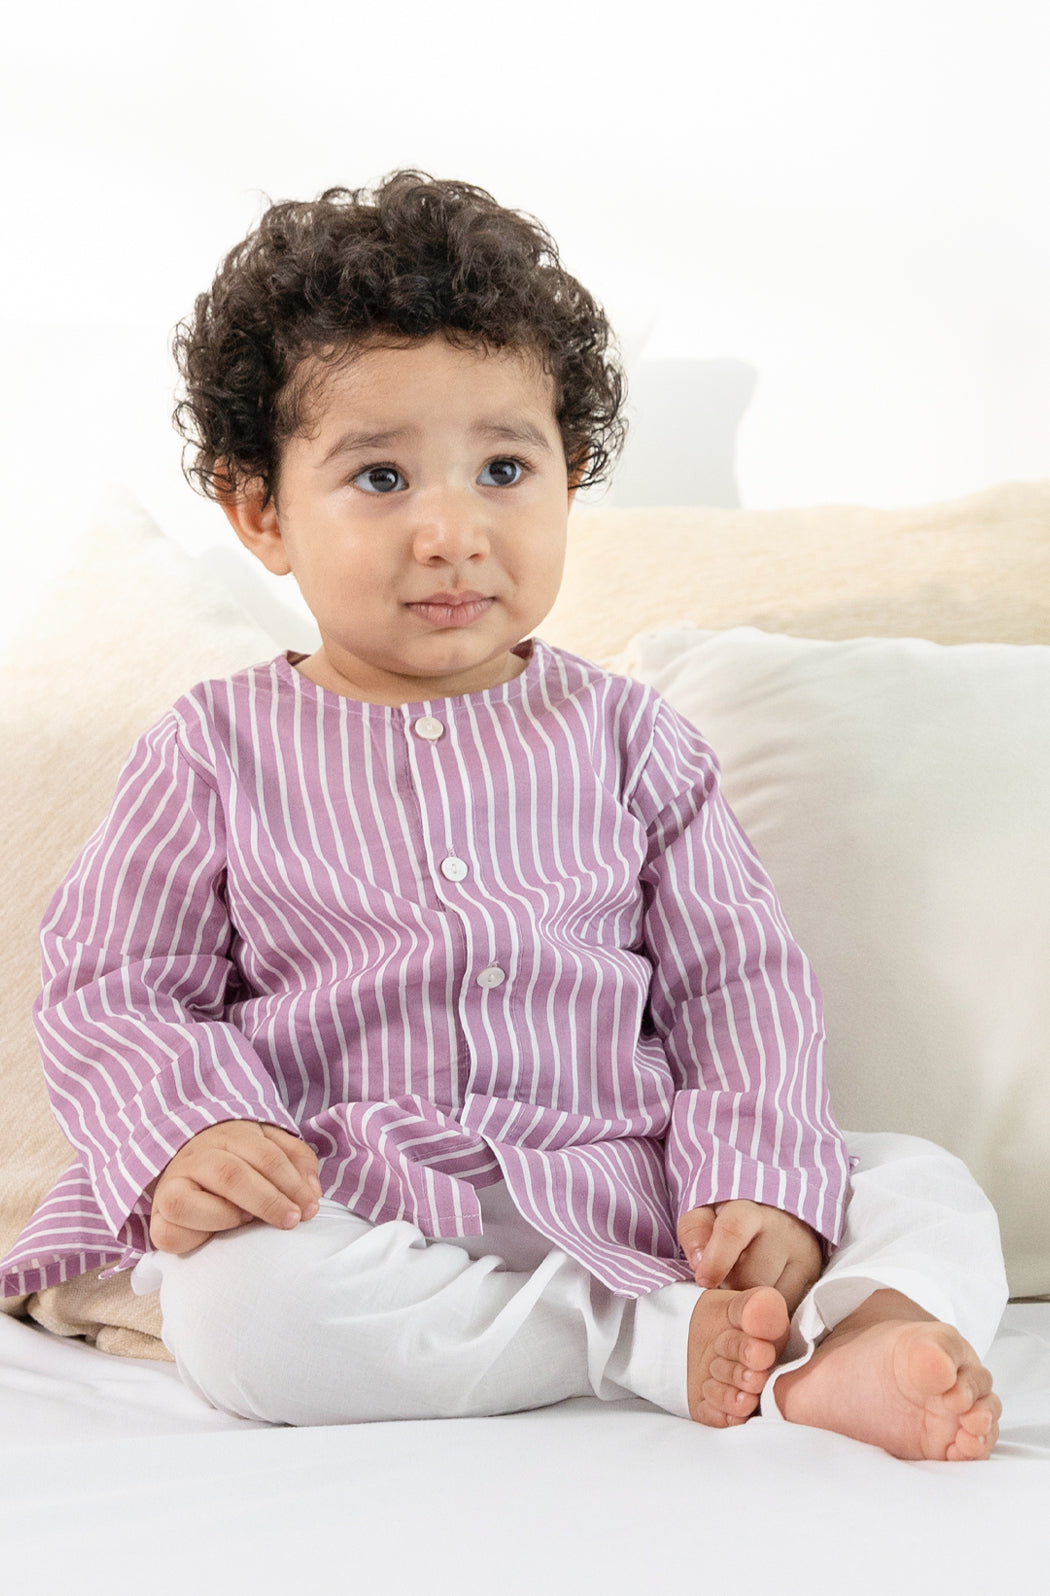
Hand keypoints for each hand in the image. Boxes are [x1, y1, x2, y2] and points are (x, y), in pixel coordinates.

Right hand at [149, 1120, 322, 1254]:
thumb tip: (312, 1193)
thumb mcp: (273, 1149)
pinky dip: (195, 1237)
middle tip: (291, 1219)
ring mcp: (172, 1186)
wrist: (191, 1164)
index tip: (310, 1206)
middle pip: (230, 1175)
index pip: (265, 1155)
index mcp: (230, 1136)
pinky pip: (167, 1233)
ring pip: (187, 1202)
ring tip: (248, 1222)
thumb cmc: (240, 1161)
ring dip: (226, 1216)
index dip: (291, 1183)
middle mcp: (197, 1157)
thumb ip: (297, 1163)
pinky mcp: (157, 1219)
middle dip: (267, 1201)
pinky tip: (217, 1236)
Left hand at [677, 1200, 821, 1315]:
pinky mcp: (813, 1276)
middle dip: (732, 1286)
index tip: (704, 1280)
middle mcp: (782, 1229)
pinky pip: (788, 1306)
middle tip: (725, 1280)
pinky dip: (770, 1308)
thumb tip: (700, 1263)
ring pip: (771, 1297)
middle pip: (751, 1276)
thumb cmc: (732, 1218)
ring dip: (752, 1300)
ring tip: (745, 1283)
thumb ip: (694, 1231)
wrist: (776, 1213)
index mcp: (749, 1209)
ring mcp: (803, 1253)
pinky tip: (762, 1292)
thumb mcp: (705, 1214)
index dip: (717, 1260)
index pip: (733, 1231)